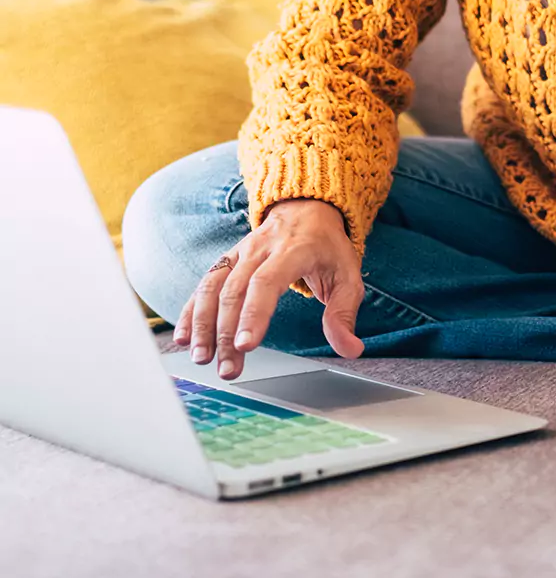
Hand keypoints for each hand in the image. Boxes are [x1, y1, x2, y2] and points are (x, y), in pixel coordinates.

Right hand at [171, 198, 364, 379]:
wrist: (308, 208)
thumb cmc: (328, 247)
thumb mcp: (348, 275)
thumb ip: (344, 313)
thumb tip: (350, 349)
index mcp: (293, 250)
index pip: (267, 282)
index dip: (254, 313)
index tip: (246, 345)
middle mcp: (261, 248)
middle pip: (236, 290)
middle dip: (227, 332)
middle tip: (227, 369)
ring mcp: (240, 252)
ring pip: (213, 286)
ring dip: (203, 324)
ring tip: (201, 357)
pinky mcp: (228, 259)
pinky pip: (204, 283)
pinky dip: (191, 310)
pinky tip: (184, 337)